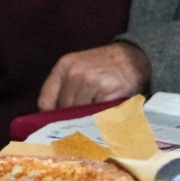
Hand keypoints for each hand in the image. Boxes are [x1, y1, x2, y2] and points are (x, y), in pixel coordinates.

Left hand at [36, 42, 150, 111]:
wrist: (134, 57)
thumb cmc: (104, 66)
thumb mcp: (78, 68)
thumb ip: (64, 88)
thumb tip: (52, 116)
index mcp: (63, 67)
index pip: (45, 101)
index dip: (50, 115)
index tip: (56, 123)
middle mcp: (74, 73)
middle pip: (63, 109)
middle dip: (70, 118)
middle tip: (80, 122)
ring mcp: (90, 81)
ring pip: (79, 113)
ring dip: (86, 118)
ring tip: (94, 116)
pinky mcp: (107, 90)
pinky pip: (96, 113)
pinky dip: (100, 117)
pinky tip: (105, 113)